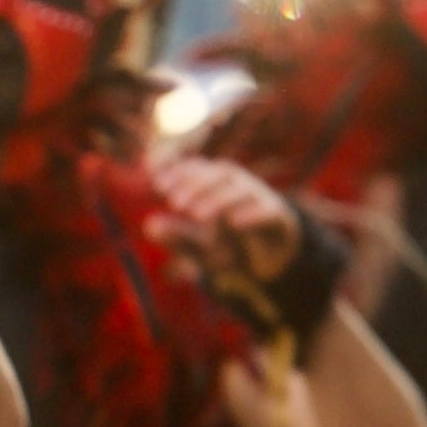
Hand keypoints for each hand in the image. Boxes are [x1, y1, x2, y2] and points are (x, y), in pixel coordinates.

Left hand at [148, 149, 299, 278]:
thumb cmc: (229, 241)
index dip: (179, 174)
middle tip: (175, 204)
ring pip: (242, 190)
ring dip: (218, 200)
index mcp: (217, 184)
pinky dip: (251, 214)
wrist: (271, 256)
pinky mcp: (277, 216)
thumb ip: (178, 234)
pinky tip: (233, 223)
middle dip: (196, 185)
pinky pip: (267, 210)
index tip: (158, 187)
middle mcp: (239, 185)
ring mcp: (260, 198)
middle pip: (219, 174)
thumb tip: (149, 226)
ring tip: (198, 216)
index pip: (198, 169)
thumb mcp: (199, 242)